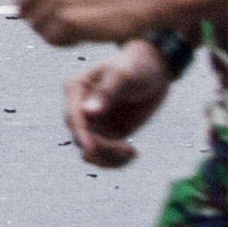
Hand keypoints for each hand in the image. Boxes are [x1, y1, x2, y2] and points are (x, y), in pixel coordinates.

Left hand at [15, 0, 168, 48]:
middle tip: (65, 25)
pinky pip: (51, 39)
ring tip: (79, 28)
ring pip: (37, 26)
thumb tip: (17, 5)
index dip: (34, 5)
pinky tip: (83, 36)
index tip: (53, 13)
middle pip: (25, 7)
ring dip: (54, 32)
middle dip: (40, 20)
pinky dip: (64, 43)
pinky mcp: (69, 19)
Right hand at [63, 40, 174, 168]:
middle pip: (80, 137)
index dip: (80, 134)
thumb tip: (88, 113)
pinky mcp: (107, 133)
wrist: (154, 69)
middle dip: (100, 148)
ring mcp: (93, 123)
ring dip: (109, 158)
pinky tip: (133, 153)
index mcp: (75, 88)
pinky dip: (116, 160)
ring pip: (91, 150)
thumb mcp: (123, 76)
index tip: (90, 149)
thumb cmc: (136, 66)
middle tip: (125, 149)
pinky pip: (105, 154)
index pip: (72, 116)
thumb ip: (106, 93)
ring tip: (131, 152)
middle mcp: (79, 107)